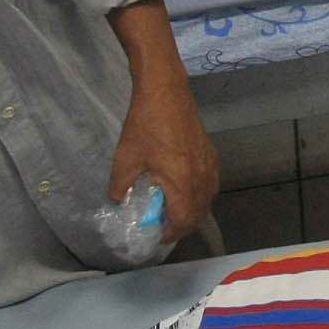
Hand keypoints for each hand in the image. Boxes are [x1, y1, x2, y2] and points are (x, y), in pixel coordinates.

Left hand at [109, 81, 219, 241]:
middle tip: (165, 226)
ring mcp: (209, 165)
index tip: (158, 236)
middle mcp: (201, 178)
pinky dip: (201, 193)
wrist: (166, 92)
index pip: (183, 220)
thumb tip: (117, 200)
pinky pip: (210, 183)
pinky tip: (187, 187)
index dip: (171, 233)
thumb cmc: (145, 125)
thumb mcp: (125, 158)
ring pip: (207, 199)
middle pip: (199, 213)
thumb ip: (120, 186)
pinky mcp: (211, 153)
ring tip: (176, 209)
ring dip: (194, 210)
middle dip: (183, 225)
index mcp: (182, 183)